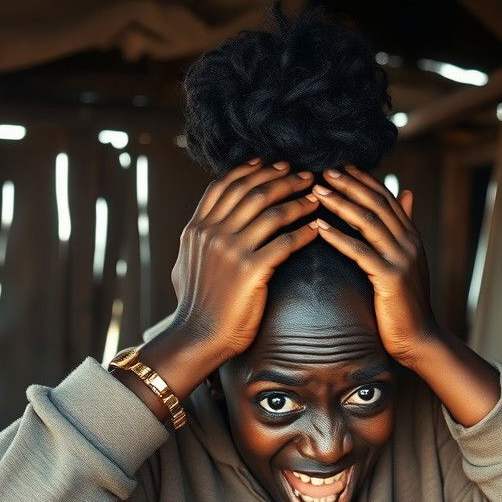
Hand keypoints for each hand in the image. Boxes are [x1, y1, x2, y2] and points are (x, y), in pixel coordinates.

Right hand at [167, 159, 319, 370]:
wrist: (198, 337)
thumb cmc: (195, 307)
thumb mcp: (184, 265)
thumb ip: (196, 241)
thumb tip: (199, 227)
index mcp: (197, 228)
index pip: (225, 186)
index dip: (251, 170)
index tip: (273, 164)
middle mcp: (213, 233)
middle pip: (252, 192)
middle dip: (282, 179)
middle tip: (304, 175)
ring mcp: (231, 251)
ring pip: (271, 212)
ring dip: (298, 200)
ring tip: (316, 197)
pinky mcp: (251, 271)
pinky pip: (284, 242)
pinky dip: (303, 232)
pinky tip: (318, 229)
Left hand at [310, 164, 438, 366]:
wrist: (419, 339)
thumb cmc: (405, 304)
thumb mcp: (407, 261)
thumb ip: (403, 227)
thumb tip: (406, 193)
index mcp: (411, 236)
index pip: (385, 197)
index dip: (362, 179)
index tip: (338, 165)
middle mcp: (409, 242)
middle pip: (376, 203)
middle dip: (349, 184)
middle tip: (323, 170)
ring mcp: (401, 259)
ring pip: (368, 222)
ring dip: (340, 203)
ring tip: (317, 192)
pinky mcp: (391, 278)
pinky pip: (360, 251)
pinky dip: (338, 237)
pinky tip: (319, 227)